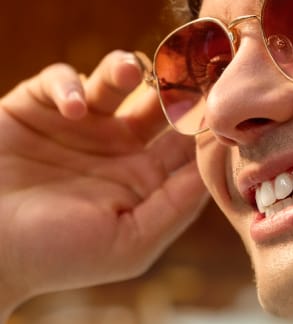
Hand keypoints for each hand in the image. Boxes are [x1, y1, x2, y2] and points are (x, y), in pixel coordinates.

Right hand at [0, 51, 208, 319]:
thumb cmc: (57, 257)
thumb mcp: (130, 243)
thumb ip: (177, 206)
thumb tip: (217, 164)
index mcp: (145, 179)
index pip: (187, 141)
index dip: (207, 120)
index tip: (225, 101)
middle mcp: (117, 147)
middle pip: (157, 101)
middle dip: (172, 81)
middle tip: (185, 66)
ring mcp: (78, 124)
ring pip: (114, 79)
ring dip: (125, 68)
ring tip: (129, 70)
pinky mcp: (36, 106)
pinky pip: (60, 79)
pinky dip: (68, 85)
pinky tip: (71, 109)